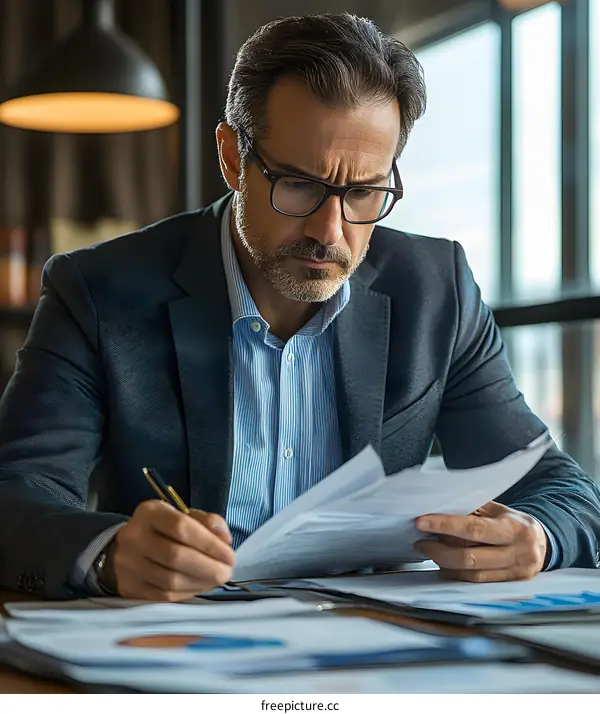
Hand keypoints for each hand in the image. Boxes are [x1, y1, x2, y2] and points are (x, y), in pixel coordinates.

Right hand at [109, 500, 234, 600]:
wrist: (124, 548)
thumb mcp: (182, 515)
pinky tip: (201, 587)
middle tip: (227, 572)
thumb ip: (207, 522)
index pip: (181, 527)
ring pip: (171, 580)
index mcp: (150, 513)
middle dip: (209, 567)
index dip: (209, 543)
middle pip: (176, 556)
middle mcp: (134, 537)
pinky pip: (163, 595)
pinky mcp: (129, 587)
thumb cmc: (162, 529)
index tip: (230, 555)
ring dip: (201, 583)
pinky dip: (188, 592)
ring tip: (217, 579)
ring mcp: (129, 564)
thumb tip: (225, 540)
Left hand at [414, 501, 547, 582]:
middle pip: (469, 558)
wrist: (543, 544)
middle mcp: (517, 554)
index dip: (445, 526)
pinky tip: (445, 565)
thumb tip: (439, 511)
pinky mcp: (509, 588)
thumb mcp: (499, 510)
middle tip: (421, 541)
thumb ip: (473, 511)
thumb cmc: (514, 523)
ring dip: (444, 564)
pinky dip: (457, 574)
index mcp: (514, 529)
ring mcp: (515, 574)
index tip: (422, 522)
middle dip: (439, 550)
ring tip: (429, 551)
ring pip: (471, 575)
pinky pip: (476, 584)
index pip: (474, 529)